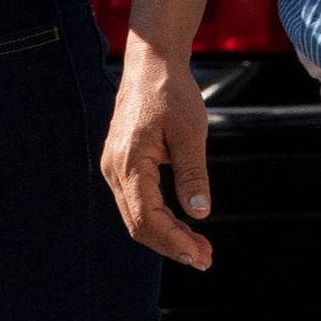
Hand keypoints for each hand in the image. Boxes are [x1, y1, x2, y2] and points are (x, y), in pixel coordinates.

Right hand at [102, 37, 213, 270]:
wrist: (152, 62)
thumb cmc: (171, 91)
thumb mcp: (191, 130)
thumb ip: (193, 173)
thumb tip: (200, 214)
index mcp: (129, 162)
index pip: (146, 219)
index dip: (173, 242)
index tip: (200, 255)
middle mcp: (115, 169)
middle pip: (139, 225)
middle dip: (172, 245)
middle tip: (206, 258)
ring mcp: (116, 167)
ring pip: (137, 216)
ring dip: (167, 235)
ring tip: (200, 247)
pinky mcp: (123, 164)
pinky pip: (138, 201)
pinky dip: (161, 218)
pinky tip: (184, 223)